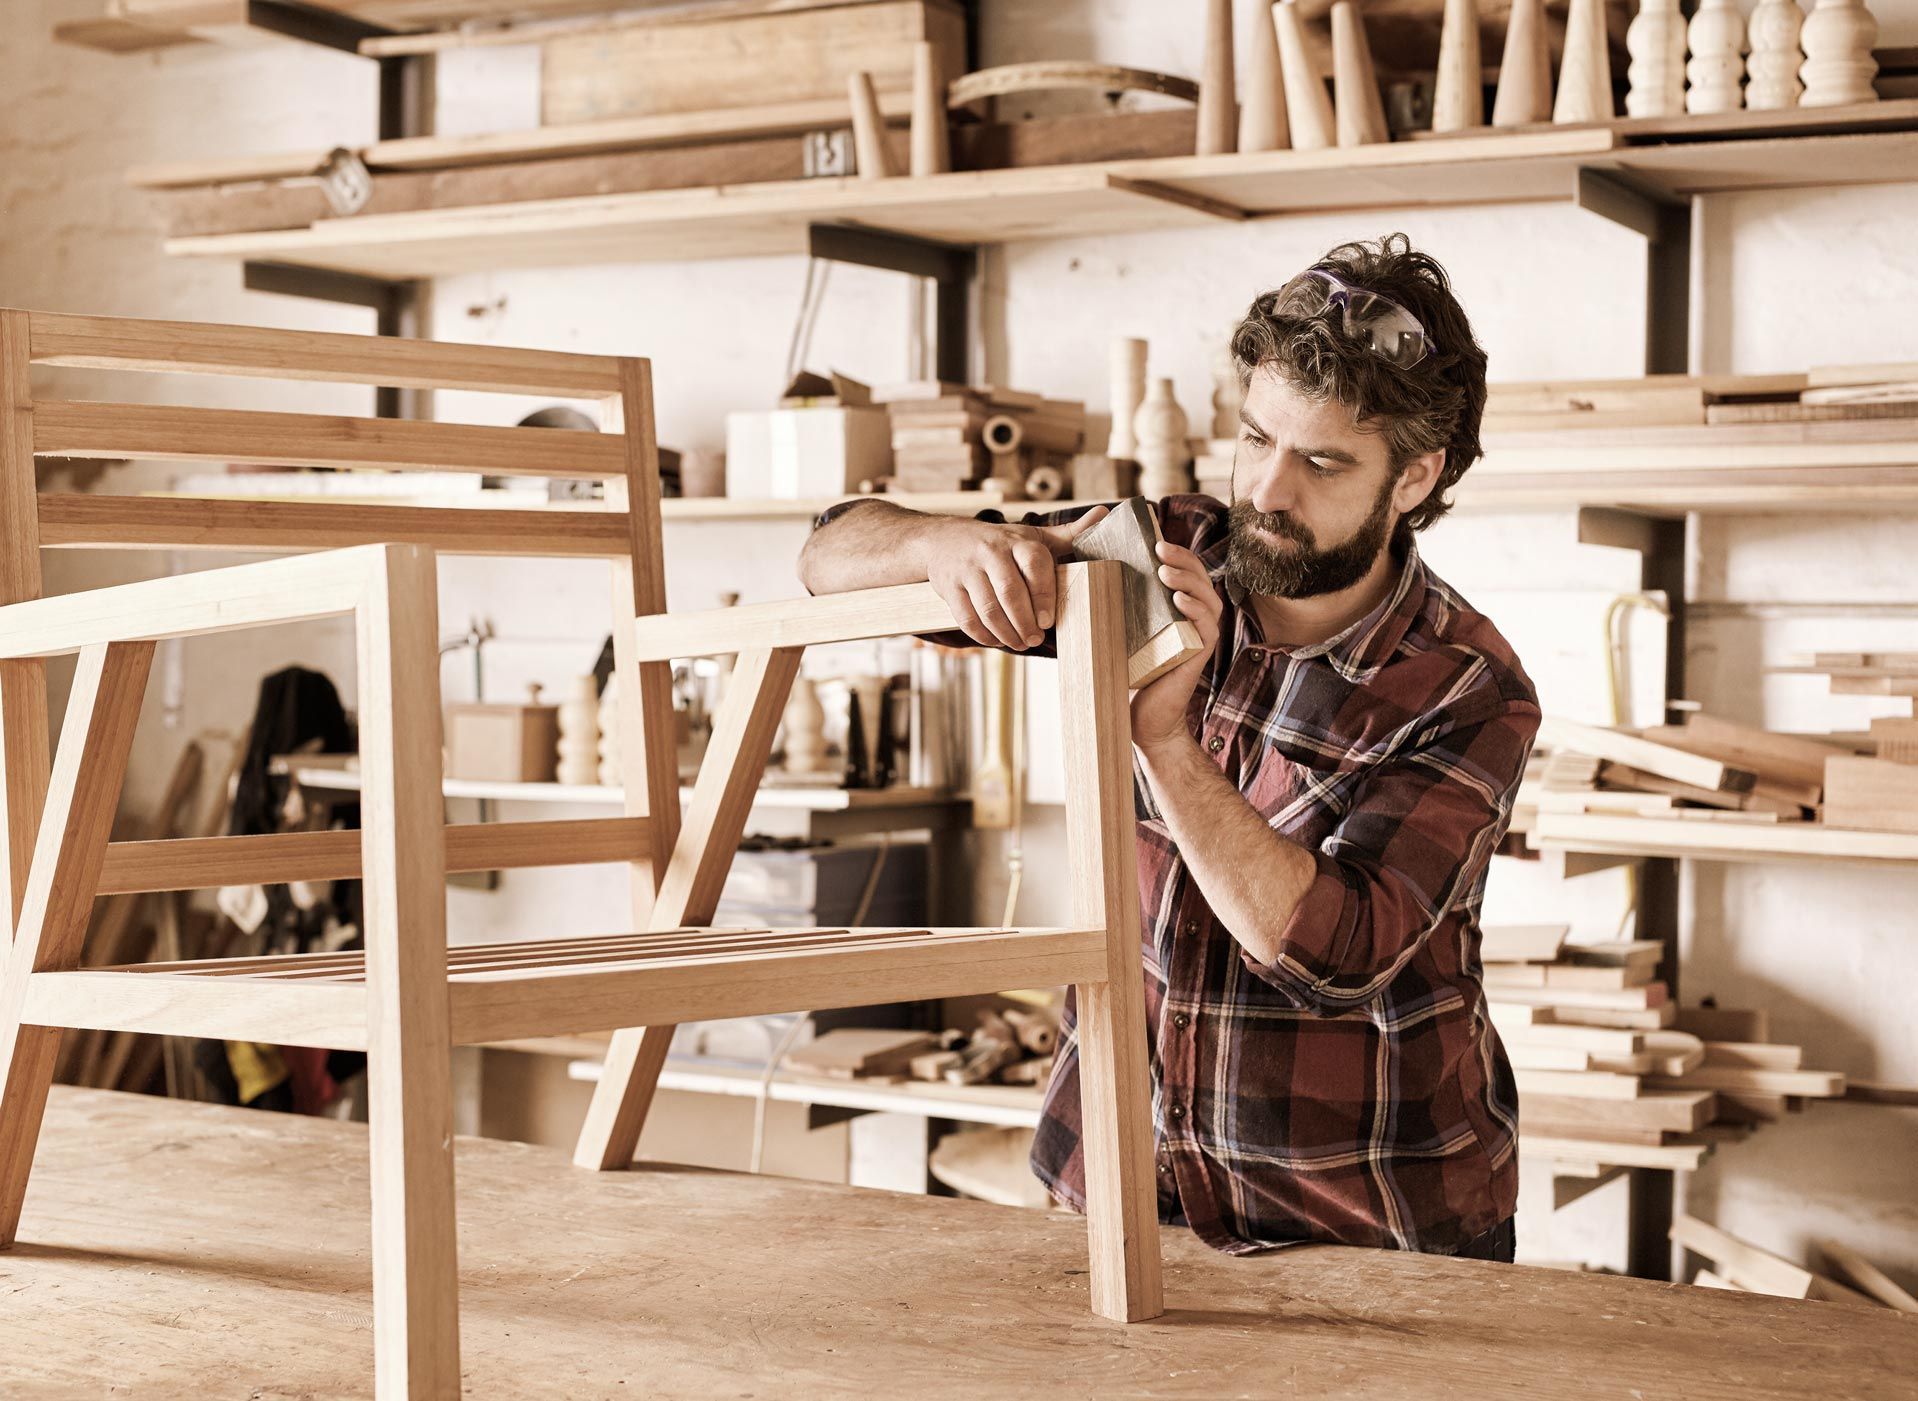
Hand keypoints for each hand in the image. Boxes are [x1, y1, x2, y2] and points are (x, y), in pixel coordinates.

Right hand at [925, 506, 1110, 649]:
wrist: (943, 539)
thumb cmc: (998, 542)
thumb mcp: (1031, 535)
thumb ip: (1068, 534)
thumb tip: (1104, 515)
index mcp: (1017, 541)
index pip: (1034, 564)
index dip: (1043, 594)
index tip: (1048, 620)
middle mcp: (991, 552)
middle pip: (1010, 592)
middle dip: (1025, 622)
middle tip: (1035, 639)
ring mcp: (967, 570)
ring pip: (988, 608)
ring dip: (1006, 633)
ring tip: (1019, 643)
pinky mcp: (949, 588)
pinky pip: (966, 617)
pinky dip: (983, 635)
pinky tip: (996, 640)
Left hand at [1130, 540, 1221, 753]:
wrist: (1141, 721)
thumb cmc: (1131, 676)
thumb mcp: (1123, 634)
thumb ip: (1118, 608)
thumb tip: (1084, 579)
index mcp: (1180, 612)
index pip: (1187, 574)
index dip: (1178, 554)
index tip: (1154, 540)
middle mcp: (1195, 622)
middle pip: (1202, 579)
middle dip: (1183, 559)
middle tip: (1159, 547)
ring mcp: (1200, 639)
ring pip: (1208, 599)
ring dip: (1189, 581)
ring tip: (1165, 571)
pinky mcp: (1199, 657)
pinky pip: (1207, 628)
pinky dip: (1195, 611)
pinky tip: (1178, 600)